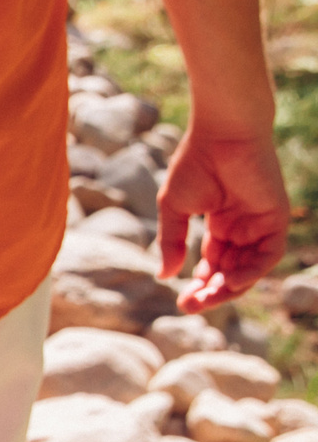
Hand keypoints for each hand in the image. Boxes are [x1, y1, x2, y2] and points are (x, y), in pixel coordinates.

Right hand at [159, 129, 289, 312]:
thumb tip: (165, 276)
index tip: (181, 301)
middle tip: (190, 306)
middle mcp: (243, 227)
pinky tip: (229, 281)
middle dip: (212, 292)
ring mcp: (261, 223)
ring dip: (230, 287)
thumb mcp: (175, 209)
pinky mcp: (276, 217)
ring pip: (251, 268)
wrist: (221, 134)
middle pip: (232, 271)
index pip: (214, 263)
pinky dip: (252, 272)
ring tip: (207, 298)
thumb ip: (172, 242)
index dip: (199, 283)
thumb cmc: (195, 164)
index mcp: (221, 224)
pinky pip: (269, 254)